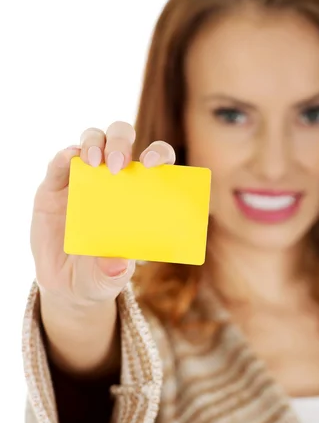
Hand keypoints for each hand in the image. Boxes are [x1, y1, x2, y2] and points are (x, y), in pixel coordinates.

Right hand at [30, 121, 175, 306]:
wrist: (67, 284)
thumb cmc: (102, 273)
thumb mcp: (110, 277)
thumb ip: (114, 271)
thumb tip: (117, 264)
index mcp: (140, 192)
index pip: (156, 161)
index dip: (159, 154)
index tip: (154, 164)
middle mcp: (113, 177)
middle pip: (121, 138)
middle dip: (121, 142)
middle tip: (119, 165)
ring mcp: (83, 177)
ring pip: (91, 139)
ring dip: (93, 143)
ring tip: (93, 161)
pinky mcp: (55, 185)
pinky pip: (59, 161)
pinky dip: (64, 156)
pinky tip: (70, 160)